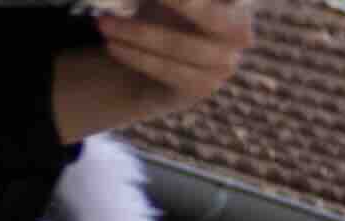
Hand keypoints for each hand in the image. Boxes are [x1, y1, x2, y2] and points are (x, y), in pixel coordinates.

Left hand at [53, 0, 249, 137]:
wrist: (165, 56)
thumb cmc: (169, 9)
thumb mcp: (170, 0)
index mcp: (238, 3)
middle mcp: (241, 32)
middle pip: (212, 17)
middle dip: (176, 2)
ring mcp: (225, 64)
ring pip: (179, 46)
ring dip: (136, 33)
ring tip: (103, 22)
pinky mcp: (203, 87)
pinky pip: (167, 71)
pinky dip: (135, 56)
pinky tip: (112, 44)